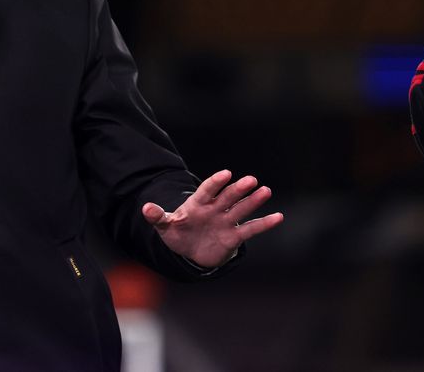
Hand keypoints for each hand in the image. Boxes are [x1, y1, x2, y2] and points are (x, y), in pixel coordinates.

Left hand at [141, 169, 283, 268]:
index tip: (226, 174)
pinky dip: (264, 223)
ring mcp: (226, 221)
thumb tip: (145, 208)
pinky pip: (251, 230)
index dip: (216, 183)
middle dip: (238, 189)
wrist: (190, 249)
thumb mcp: (165, 225)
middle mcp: (215, 209)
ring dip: (253, 201)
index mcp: (198, 203)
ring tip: (266, 190)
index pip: (207, 190)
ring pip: (241, 209)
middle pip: (228, 197)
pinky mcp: (234, 236)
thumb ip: (158, 216)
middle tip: (250, 180)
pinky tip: (278, 217)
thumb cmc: (178, 232)